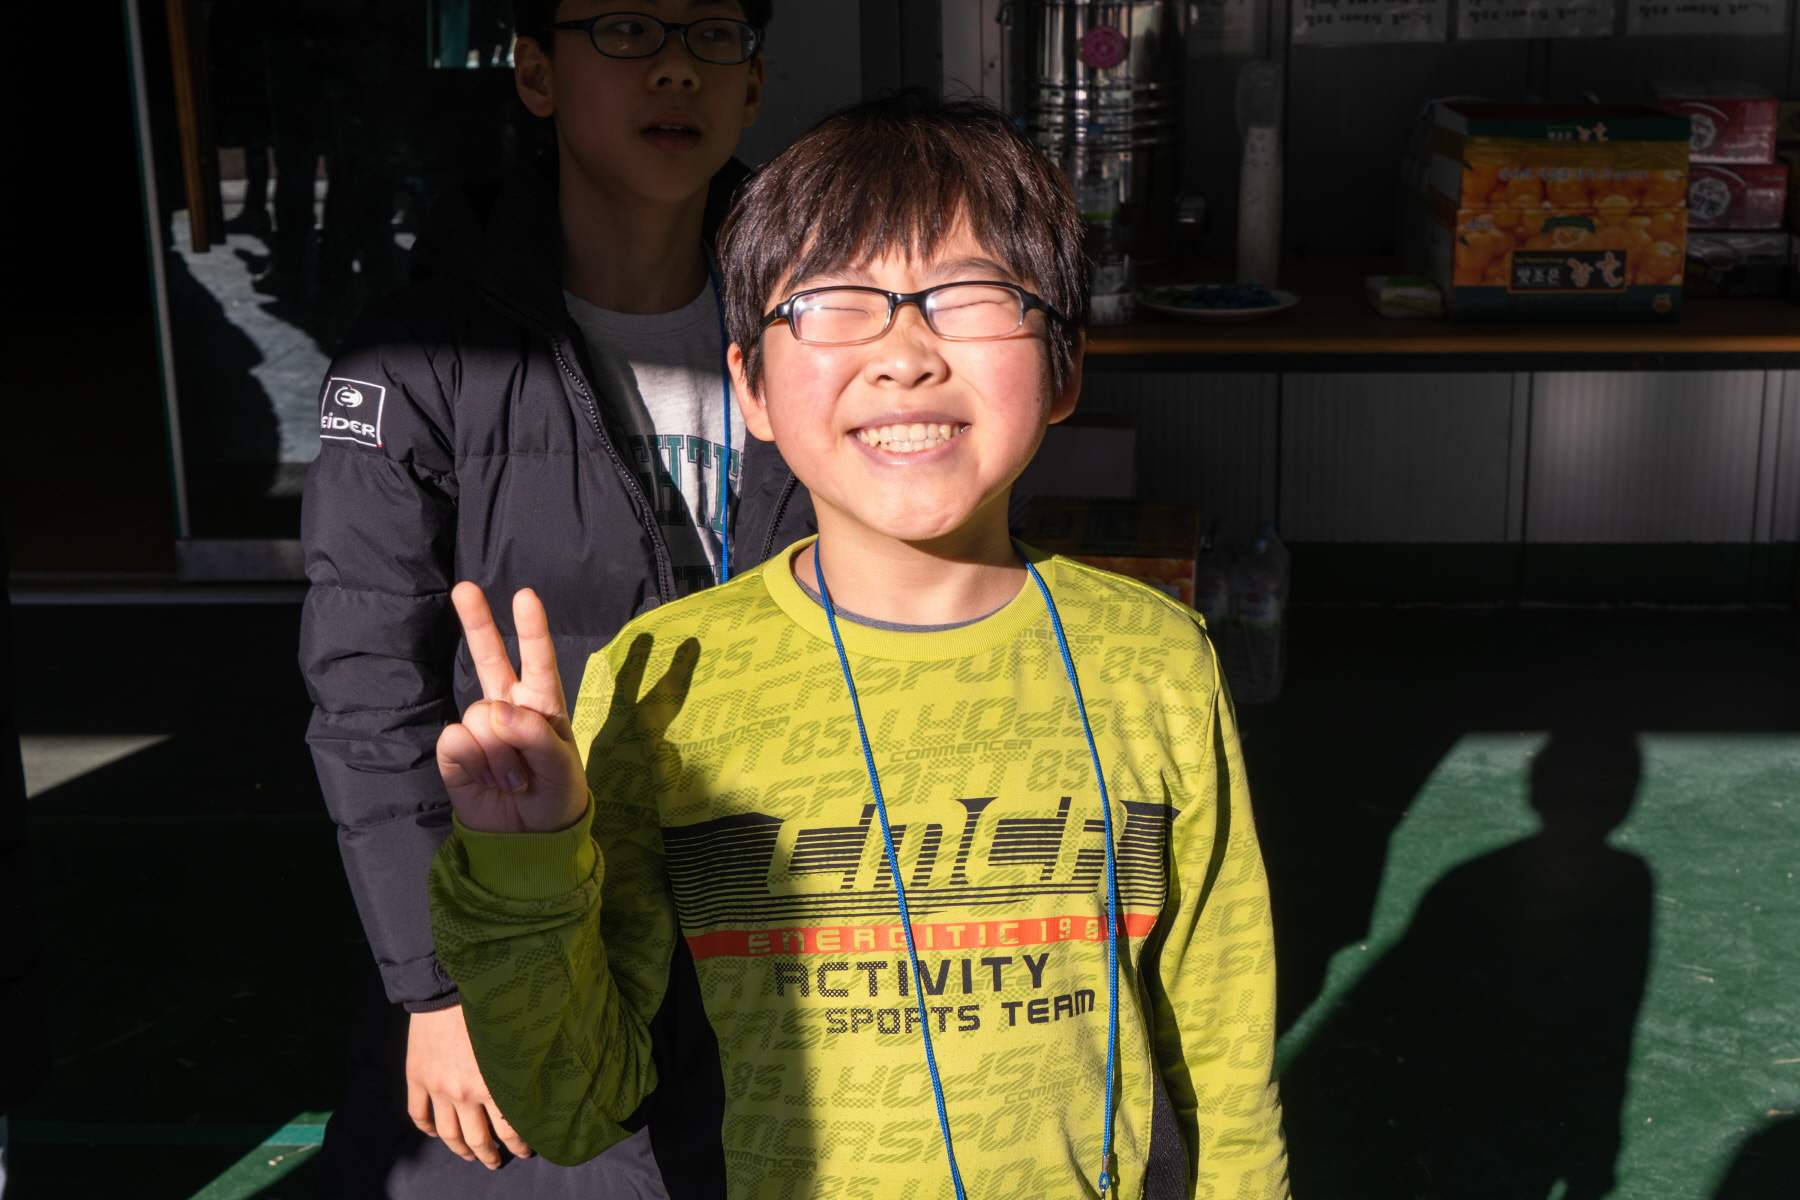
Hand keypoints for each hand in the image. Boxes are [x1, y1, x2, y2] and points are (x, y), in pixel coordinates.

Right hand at [406, 1005, 531, 1167]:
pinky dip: (428, 1129)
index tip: (526, 1151)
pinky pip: (419, 1114)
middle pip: (477, 1139)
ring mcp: (437, 1087)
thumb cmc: (492, 1005)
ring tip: (470, 1156)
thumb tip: (544, 1083)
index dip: (519, 1145)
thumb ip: (525, 1066)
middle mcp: (463, 1092)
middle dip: (489, 1155)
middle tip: (496, 1162)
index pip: (510, 1129)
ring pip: (448, 1133)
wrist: (447, 985)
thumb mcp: (517, 1038)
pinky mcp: (417, 1077)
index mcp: (494, 1083)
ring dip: (460, 1150)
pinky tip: (436, 1134)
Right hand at [437, 583, 588, 833]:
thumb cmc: (555, 797)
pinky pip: (456, 742)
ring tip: (513, 779)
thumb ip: (535, 736)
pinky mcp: (455, 751)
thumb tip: (496, 710)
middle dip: (476, 623)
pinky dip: (475, 765)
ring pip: (478, 716)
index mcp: (543, 705)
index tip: (525, 596)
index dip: (532, 630)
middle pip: (489, 658)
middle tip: (464, 588)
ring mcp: (479, 728)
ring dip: (499, 754)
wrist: (527, 839)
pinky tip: (488, 781)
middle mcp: (509, 708)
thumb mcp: (561, 769)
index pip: (539, 661)